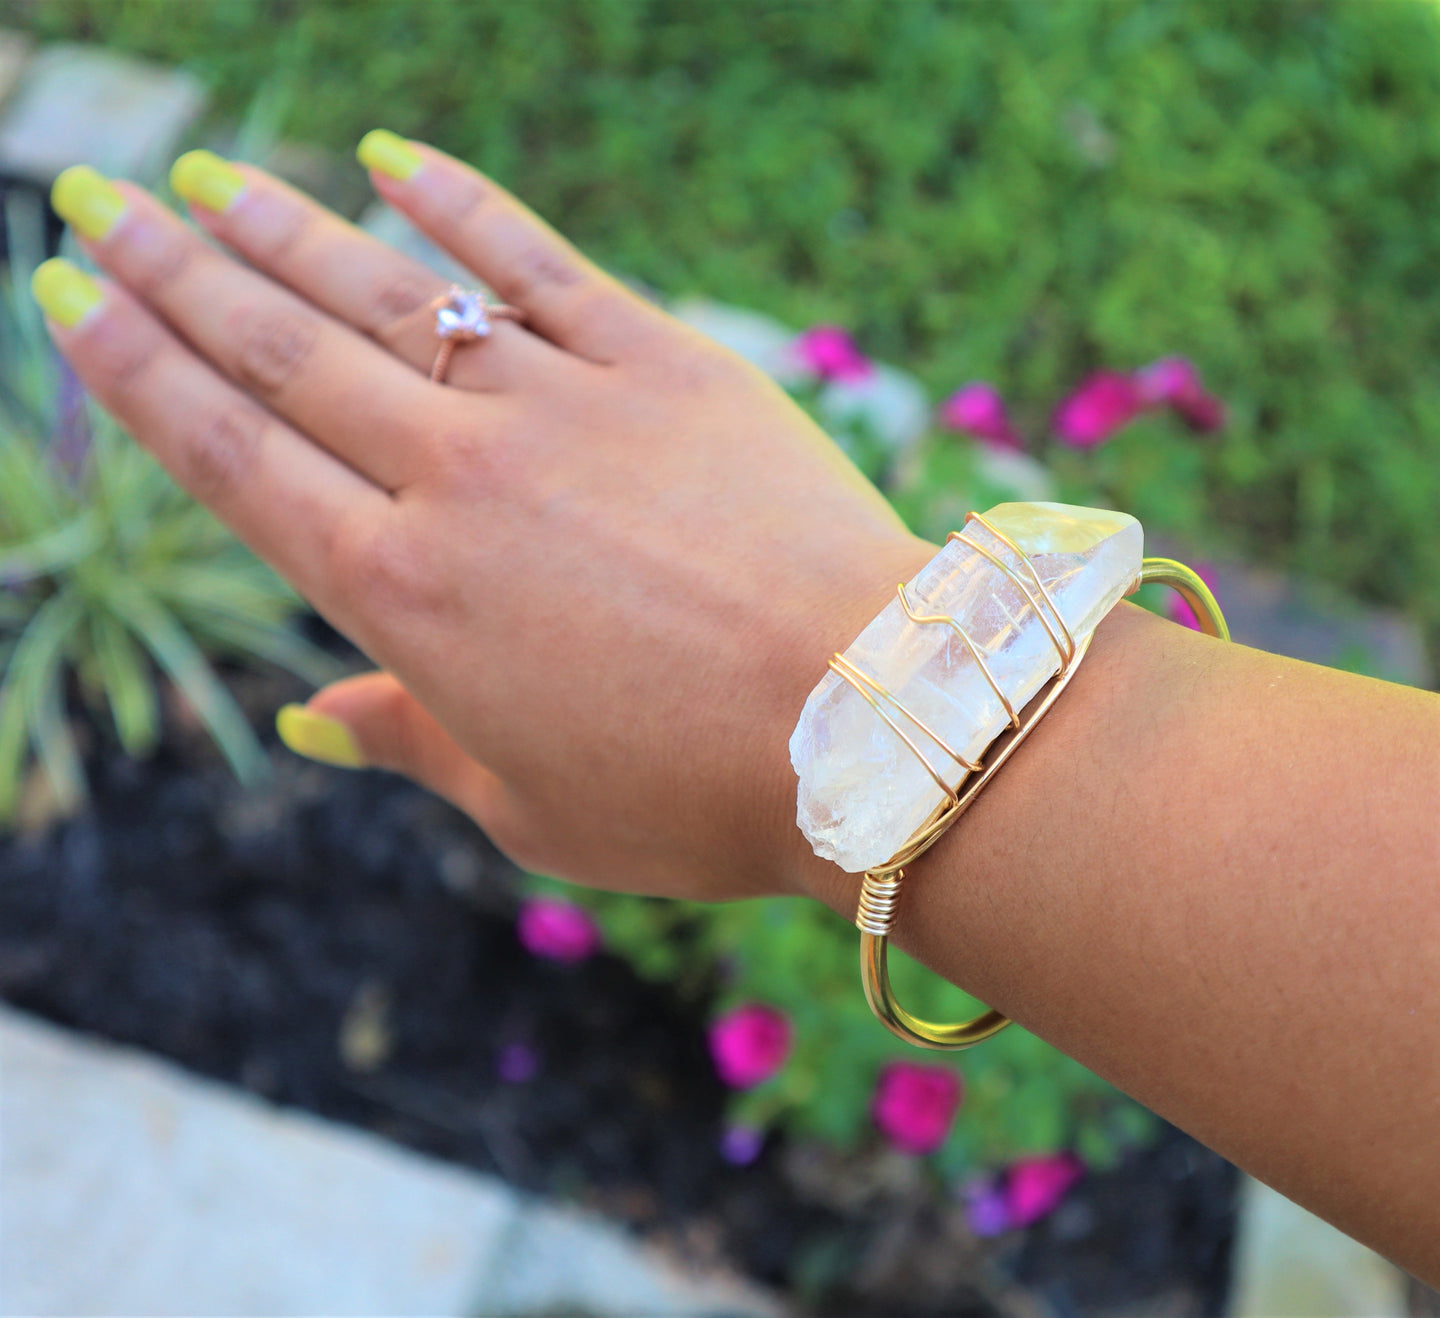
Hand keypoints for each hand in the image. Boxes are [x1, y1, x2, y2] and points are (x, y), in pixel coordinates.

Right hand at [38, 134, 931, 901]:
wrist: (867, 725)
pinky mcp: (664, 366)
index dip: (138, 374)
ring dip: (283, 227)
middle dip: (175, 274)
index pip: (234, 459)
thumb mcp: (528, 805)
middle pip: (284, 354)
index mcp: (405, 598)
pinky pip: (540, 264)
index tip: (71, 301)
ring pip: (390, 294)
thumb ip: (412, 742)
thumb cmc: (693, 792)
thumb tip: (313, 720)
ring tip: (208, 177)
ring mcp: (564, 409)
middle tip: (96, 204)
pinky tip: (390, 157)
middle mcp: (460, 482)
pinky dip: (461, 205)